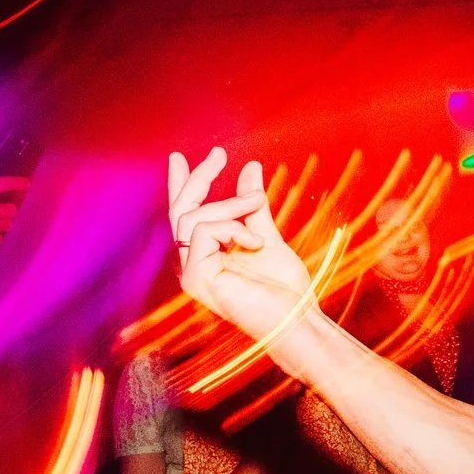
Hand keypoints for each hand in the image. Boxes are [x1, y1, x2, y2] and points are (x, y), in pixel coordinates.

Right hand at [168, 148, 315, 342]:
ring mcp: (192, 273)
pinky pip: (205, 231)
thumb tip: (250, 168)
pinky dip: (233, 228)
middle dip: (199, 178)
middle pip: (182, 211)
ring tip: (258, 203)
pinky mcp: (195, 279)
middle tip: (218, 153)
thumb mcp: (269, 236)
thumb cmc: (285, 289)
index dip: (181, 185)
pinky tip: (256, 242)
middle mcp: (194, 264)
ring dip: (230, 203)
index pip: (188, 215)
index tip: (178, 158)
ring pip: (194, 217)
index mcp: (209, 255)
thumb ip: (254, 206)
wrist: (295, 320)